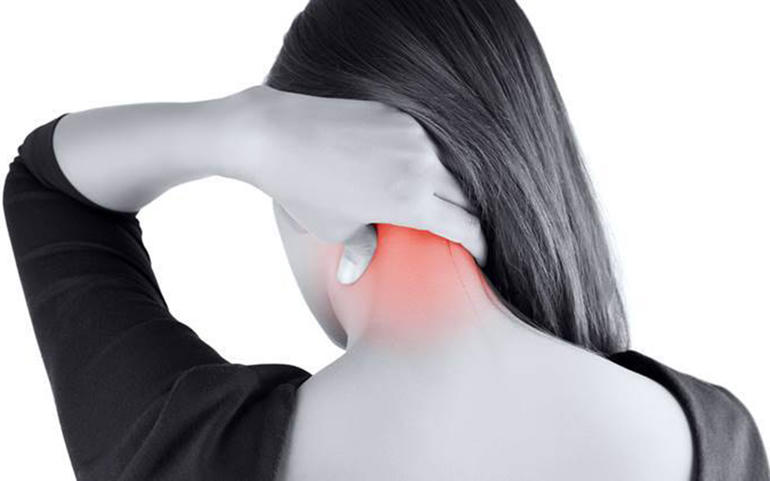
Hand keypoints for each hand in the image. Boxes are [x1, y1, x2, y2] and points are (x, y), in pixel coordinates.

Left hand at [229, 85, 486, 282]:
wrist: (276, 134)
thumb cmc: (302, 189)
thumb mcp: (335, 228)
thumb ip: (362, 246)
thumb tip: (356, 273)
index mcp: (412, 201)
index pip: (466, 227)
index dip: (478, 247)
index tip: (478, 258)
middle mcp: (422, 165)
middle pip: (466, 198)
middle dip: (467, 219)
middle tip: (461, 233)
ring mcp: (413, 135)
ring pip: (450, 168)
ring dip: (450, 189)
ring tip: (441, 204)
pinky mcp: (399, 115)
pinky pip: (429, 143)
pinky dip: (429, 162)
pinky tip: (416, 171)